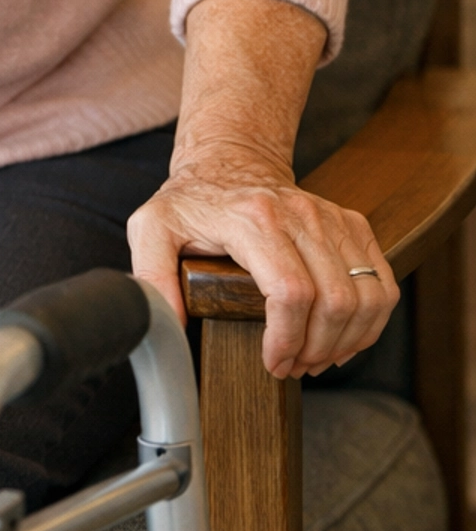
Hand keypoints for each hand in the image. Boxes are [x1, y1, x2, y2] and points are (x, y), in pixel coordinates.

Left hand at [127, 163, 397, 379]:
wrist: (229, 162)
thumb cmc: (191, 202)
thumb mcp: (151, 228)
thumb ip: (150, 274)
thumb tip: (166, 323)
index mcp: (253, 219)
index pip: (291, 291)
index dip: (287, 339)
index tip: (273, 363)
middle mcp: (301, 215)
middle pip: (334, 300)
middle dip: (316, 349)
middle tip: (292, 367)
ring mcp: (331, 218)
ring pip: (365, 296)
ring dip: (346, 340)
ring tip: (315, 358)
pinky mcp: (352, 225)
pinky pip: (381, 284)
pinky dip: (370, 321)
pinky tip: (344, 339)